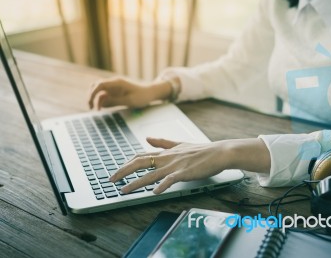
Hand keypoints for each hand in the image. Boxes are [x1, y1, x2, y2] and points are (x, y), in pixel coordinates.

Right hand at [88, 77, 173, 109]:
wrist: (150, 94)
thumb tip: (101, 101)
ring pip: (99, 91)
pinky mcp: (115, 93)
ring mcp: (114, 88)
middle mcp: (113, 84)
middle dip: (91, 96)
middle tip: (90, 107)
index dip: (93, 92)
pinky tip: (102, 109)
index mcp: (117, 83)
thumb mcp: (129, 100)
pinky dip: (101, 102)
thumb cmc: (141, 96)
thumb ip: (115, 101)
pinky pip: (105, 96)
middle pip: (96, 86)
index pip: (100, 85)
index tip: (91, 102)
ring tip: (96, 110)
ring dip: (96, 100)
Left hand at [109, 137, 270, 193]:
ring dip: (135, 183)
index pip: (141, 156)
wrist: (219, 152)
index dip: (127, 163)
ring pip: (150, 174)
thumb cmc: (202, 150)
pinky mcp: (184, 172)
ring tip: (123, 191)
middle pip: (139, 163)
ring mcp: (174, 165)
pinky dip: (162, 186)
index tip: (116, 171)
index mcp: (166, 152)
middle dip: (123, 172)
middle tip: (110, 180)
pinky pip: (170, 180)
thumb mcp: (180, 144)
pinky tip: (154, 192)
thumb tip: (148, 138)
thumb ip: (163, 142)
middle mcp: (167, 158)